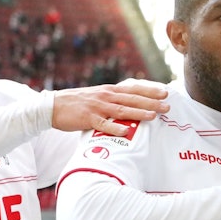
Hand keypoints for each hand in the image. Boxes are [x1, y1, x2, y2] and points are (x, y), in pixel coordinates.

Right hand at [52, 81, 168, 134]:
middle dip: (151, 102)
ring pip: (122, 110)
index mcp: (109, 91)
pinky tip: (126, 130)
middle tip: (167, 106)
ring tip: (154, 116)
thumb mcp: (97, 96)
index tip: (165, 92)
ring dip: (139, 113)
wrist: (52, 106)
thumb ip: (112, 99)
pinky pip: (103, 124)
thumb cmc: (76, 103)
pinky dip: (114, 127)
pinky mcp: (88, 119)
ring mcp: (97, 107)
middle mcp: (105, 96)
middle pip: (132, 99)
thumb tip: (128, 102)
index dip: (149, 91)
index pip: (133, 89)